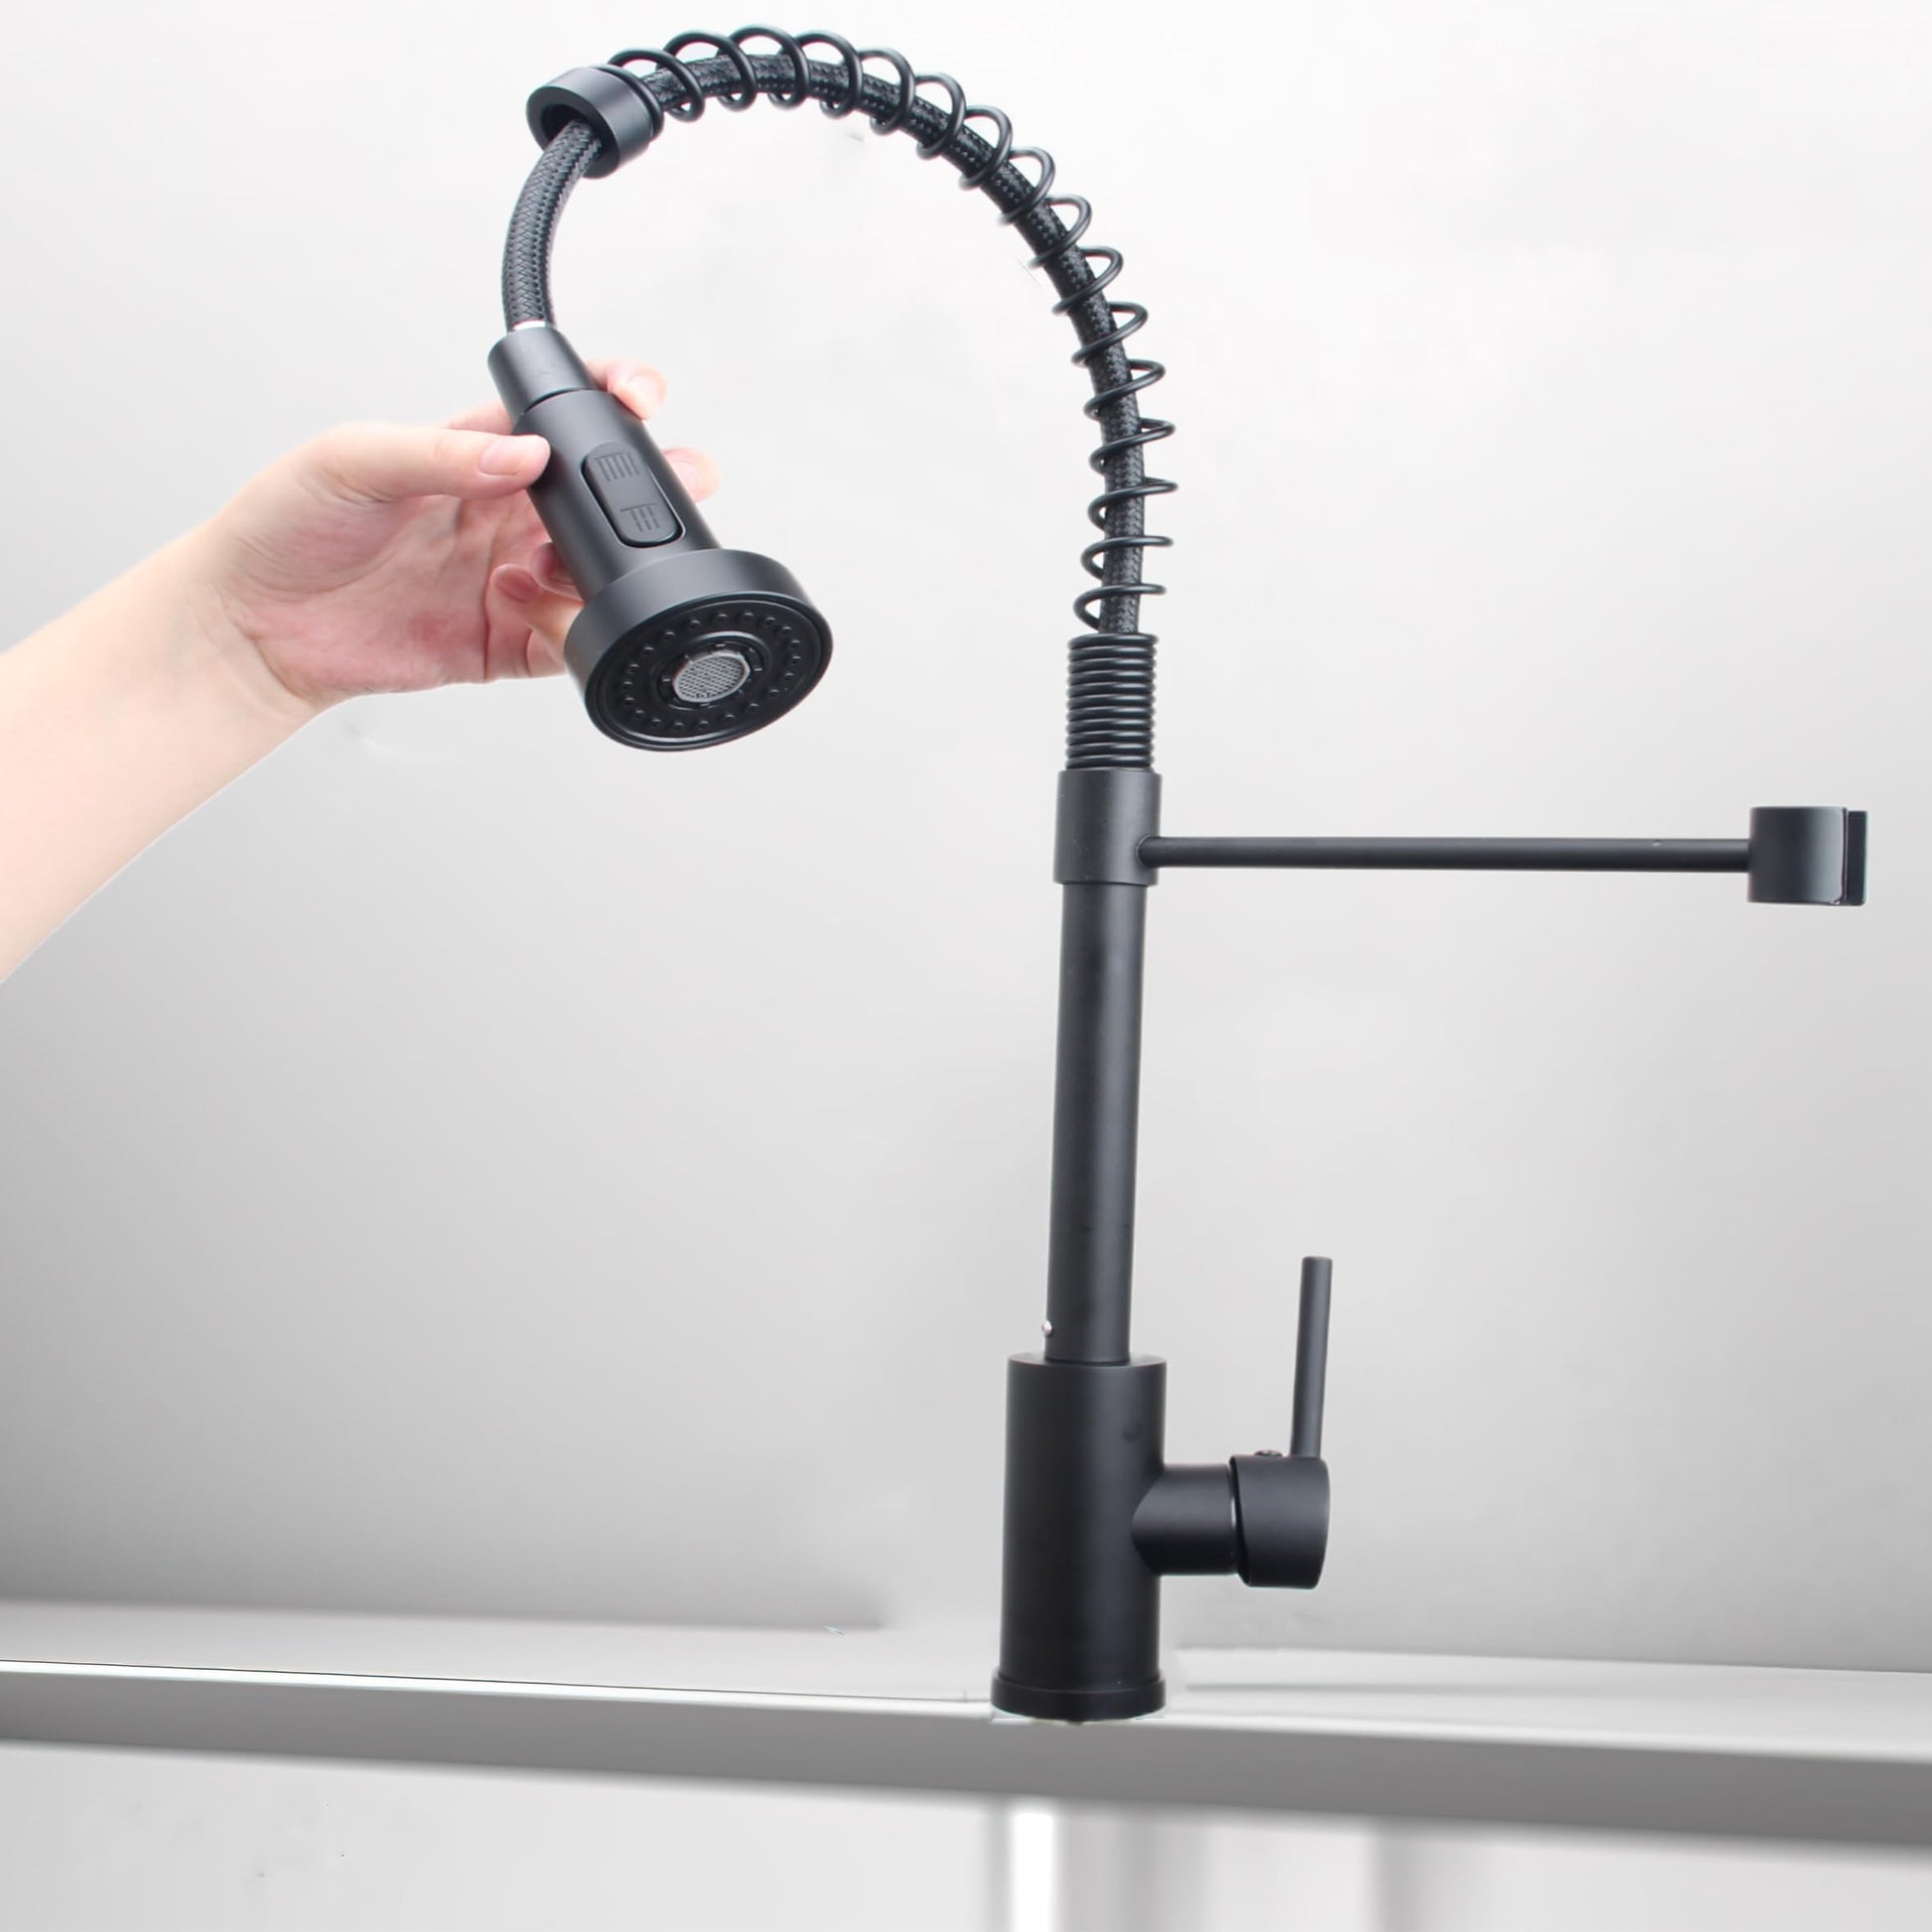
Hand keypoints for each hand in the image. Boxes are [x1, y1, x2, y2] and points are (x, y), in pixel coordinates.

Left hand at [183, 359, 718, 716]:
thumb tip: (523, 454)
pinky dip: (571, 630)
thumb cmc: (284, 528)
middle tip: (656, 492)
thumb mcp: (349, 459)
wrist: (250, 625)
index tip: (636, 397)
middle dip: (649, 489)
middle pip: (606, 497)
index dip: (612, 397)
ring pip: (599, 572)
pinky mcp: (505, 643)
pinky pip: (569, 640)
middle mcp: (504, 514)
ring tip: (542, 567)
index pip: (563, 416)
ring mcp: (511, 579)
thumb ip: (439, 453)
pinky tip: (523, 608)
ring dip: (600, 568)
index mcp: (475, 452)